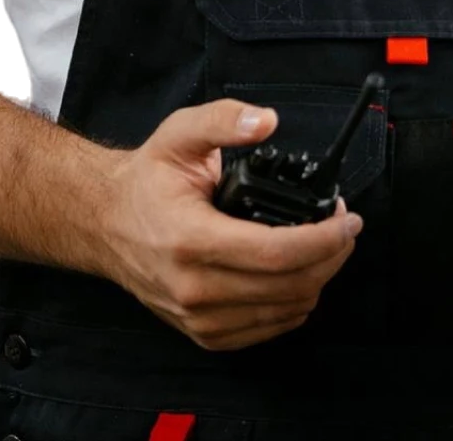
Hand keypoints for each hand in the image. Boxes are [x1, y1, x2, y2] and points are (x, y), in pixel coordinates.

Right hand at [96, 99, 361, 350]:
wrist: (105, 222)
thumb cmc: (146, 182)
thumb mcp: (180, 133)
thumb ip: (224, 120)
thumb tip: (266, 121)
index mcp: (191, 238)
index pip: (276, 253)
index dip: (324, 239)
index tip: (348, 220)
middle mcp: (193, 286)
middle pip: (288, 286)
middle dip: (331, 256)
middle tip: (344, 229)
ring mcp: (196, 316)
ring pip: (282, 311)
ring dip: (318, 280)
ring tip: (327, 248)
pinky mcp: (200, 331)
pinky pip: (263, 331)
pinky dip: (292, 307)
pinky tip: (301, 278)